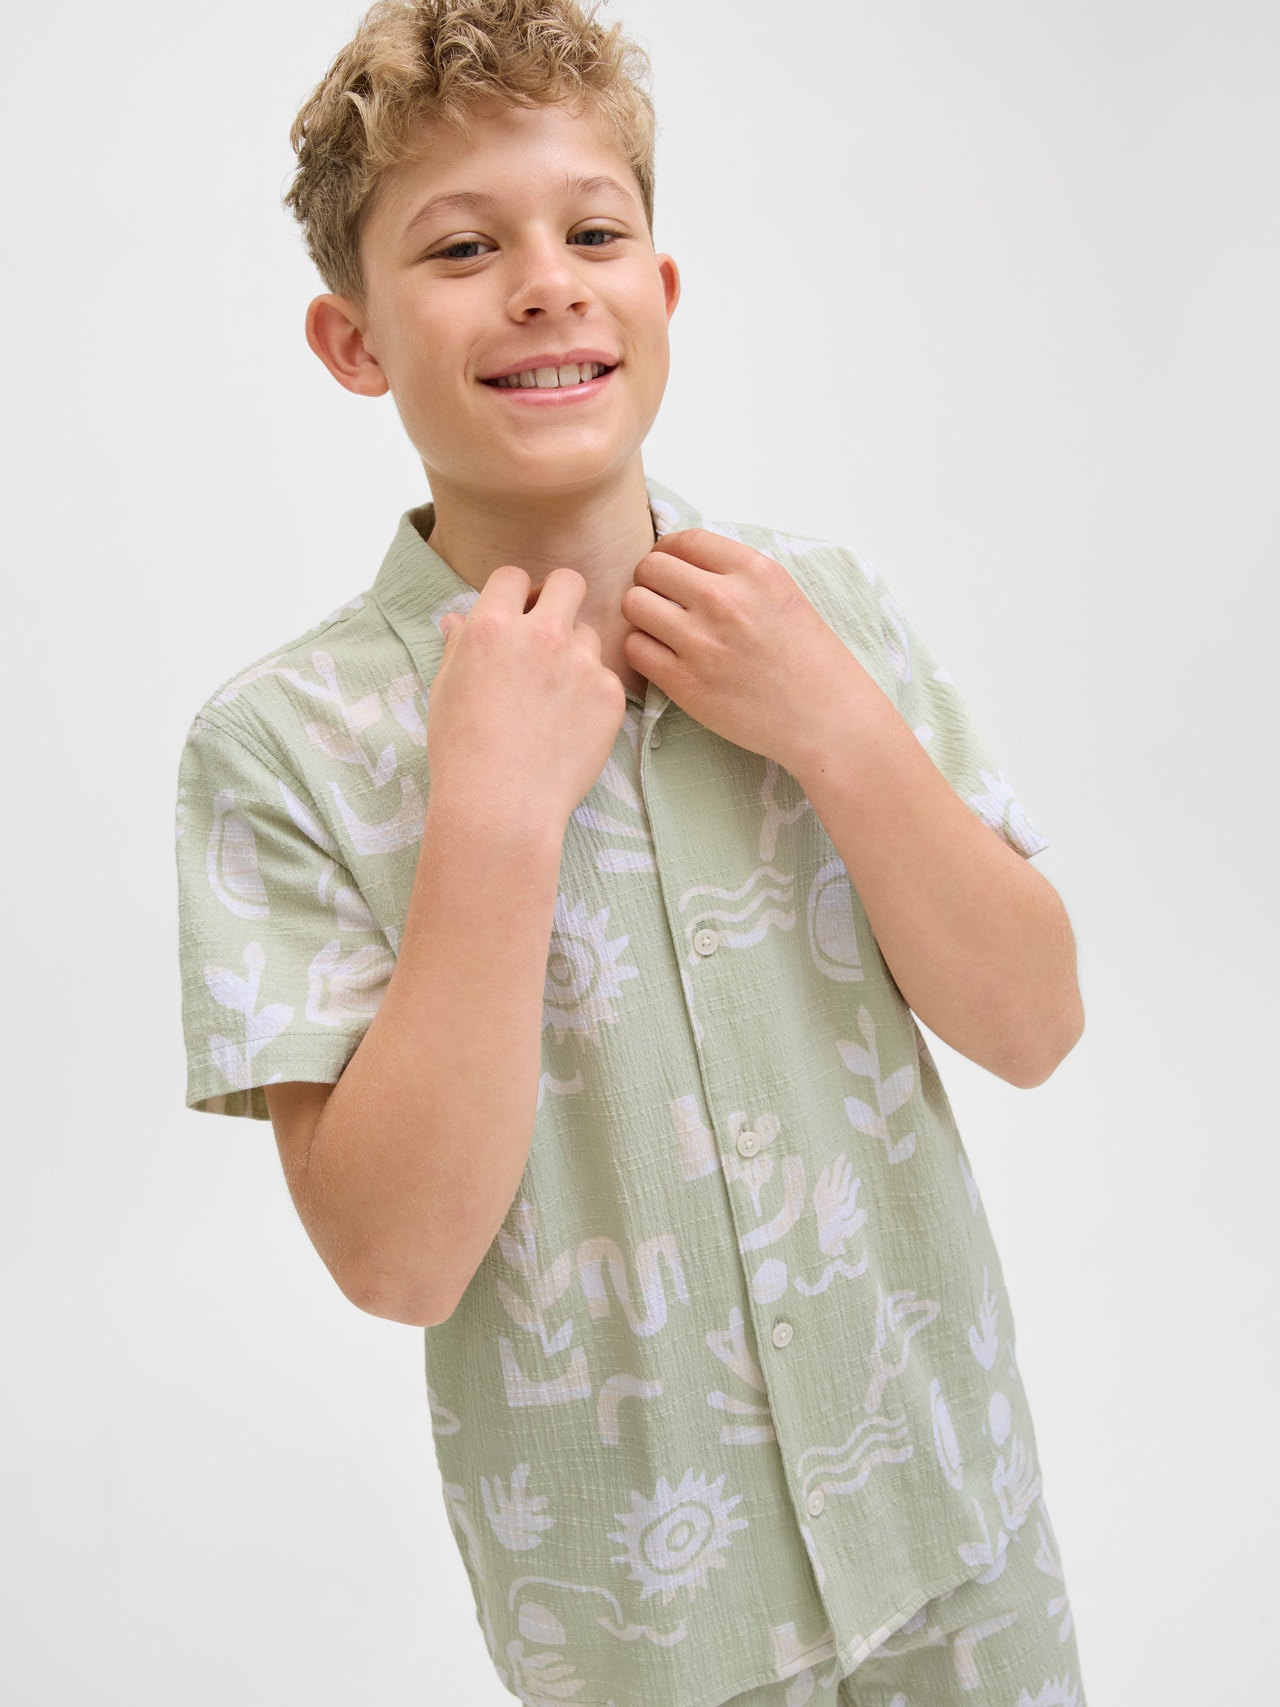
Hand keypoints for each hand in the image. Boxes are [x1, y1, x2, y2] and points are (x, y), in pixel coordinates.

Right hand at [429, 566, 625, 827]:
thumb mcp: (446, 690)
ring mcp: (582, 664)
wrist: (501, 805)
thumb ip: (460, 645)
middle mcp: (542, 634)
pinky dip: (591, 695)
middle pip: (569, 582)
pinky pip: (606, 678)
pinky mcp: (610, 695)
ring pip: (589, 634)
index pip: (514, 576)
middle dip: (559, 598)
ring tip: (551, 699)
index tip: (516, 615)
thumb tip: (458, 619)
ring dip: (574, 653)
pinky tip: (569, 726)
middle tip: (549, 631)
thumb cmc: (462, 751)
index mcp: (493, 626)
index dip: (515, 594)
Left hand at [619, 529, 869, 771]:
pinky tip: (663, 658)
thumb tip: (685, 562)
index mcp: (754, 572)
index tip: (670, 569)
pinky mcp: (685, 683)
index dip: (666, 552)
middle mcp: (725, 601)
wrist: (827, 719)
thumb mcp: (784, 595)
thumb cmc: (810, 660)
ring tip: (661, 630)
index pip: (684, 540)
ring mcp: (702, 643)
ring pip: (634, 605)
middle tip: (662, 602)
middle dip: (650, 582)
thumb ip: (736, 574)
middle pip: (650, 568)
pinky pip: (634, 649)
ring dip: (641, 615)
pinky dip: (642, 650)